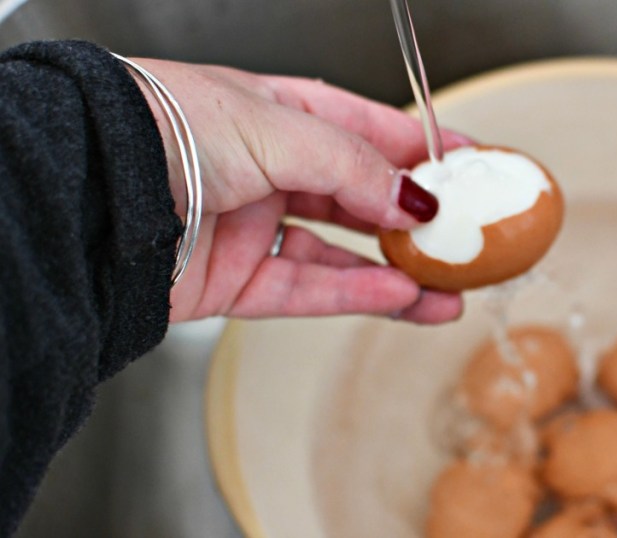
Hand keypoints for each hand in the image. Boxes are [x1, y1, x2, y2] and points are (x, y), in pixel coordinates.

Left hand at [129, 59, 467, 323]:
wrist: (93, 193)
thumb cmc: (165, 130)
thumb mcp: (280, 130)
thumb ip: (356, 167)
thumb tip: (416, 198)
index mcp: (272, 114)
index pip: (361, 129)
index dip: (414, 146)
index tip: (465, 159)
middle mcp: (263, 170)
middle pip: (356, 197)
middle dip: (411, 217)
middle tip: (463, 233)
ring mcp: (249, 227)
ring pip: (339, 254)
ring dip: (395, 271)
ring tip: (446, 287)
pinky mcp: (233, 282)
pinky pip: (307, 291)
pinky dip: (355, 295)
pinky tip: (400, 297)